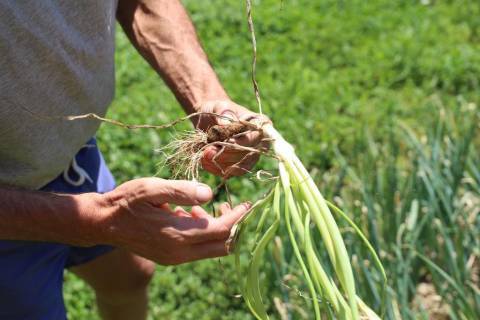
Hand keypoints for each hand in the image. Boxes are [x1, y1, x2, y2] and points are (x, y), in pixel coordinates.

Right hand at [96, 178, 250, 264]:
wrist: (102, 223)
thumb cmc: (126, 202)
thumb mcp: (152, 188)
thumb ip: (182, 191)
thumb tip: (210, 194)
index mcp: (178, 235)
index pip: (221, 231)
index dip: (238, 217)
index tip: (248, 203)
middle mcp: (179, 252)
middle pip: (222, 246)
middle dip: (233, 226)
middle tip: (231, 205)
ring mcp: (174, 258)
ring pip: (210, 249)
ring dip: (215, 229)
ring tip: (202, 207)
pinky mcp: (169, 257)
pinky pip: (197, 249)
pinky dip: (201, 233)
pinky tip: (188, 214)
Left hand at [195, 100, 270, 177]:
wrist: (207, 119)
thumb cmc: (217, 110)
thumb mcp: (219, 107)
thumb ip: (224, 114)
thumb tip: (226, 124)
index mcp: (260, 124)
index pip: (256, 138)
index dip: (242, 143)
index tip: (225, 142)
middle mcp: (259, 142)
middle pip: (249, 155)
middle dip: (227, 155)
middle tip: (208, 150)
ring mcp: (250, 156)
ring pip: (240, 168)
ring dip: (220, 164)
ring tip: (204, 155)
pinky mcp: (238, 166)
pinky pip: (230, 173)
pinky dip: (215, 169)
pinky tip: (204, 161)